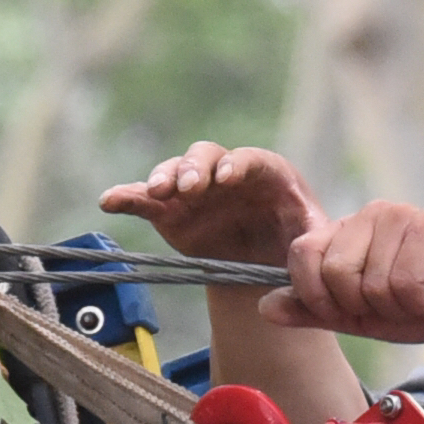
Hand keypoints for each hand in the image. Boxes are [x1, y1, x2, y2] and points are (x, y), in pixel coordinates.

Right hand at [101, 142, 324, 268]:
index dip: (237, 164)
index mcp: (266, 173)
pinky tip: (109, 200)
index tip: (226, 177)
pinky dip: (127, 196)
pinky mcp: (170, 210)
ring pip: (174, 171)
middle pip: (206, 156)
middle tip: (189, 186)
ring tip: (155, 192)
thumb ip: (314, 235)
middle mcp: (226, 173)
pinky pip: (145, 199)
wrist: (259, 267)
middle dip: (196, 167)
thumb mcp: (309, 240)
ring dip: (163, 177)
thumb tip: (314, 239)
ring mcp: (195, 189)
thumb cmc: (291, 245)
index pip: (251, 160)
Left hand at [266, 202, 423, 344]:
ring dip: (397, 307)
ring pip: (370, 282)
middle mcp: (370, 214)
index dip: (318, 296)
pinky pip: (403, 281)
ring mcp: (400, 215)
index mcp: (346, 230)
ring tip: (419, 299)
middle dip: (362, 305)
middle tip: (393, 304)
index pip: (300, 254)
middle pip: (333, 273)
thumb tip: (264, 307)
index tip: (349, 311)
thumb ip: (314, 310)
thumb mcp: (360, 316)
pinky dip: (420, 303)